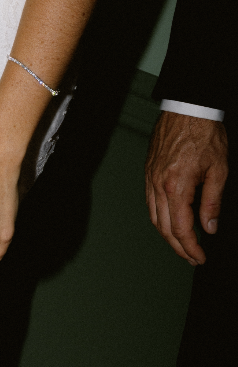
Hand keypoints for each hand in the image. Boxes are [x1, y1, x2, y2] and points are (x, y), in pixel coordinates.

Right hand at [145, 111, 227, 264]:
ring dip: (166, 235)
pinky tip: (168, 220)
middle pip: (164, 228)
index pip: (181, 228)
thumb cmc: (203, 133)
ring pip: (154, 217)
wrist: (187, 109)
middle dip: (178, 247)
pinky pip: (150, 203)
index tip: (199, 257)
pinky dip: (158, 218)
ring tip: (181, 244)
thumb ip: (212, 201)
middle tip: (191, 257)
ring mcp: (150, 179)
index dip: (191, 247)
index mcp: (177, 186)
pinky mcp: (148, 172)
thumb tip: (210, 226)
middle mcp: (158, 185)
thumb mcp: (218, 169)